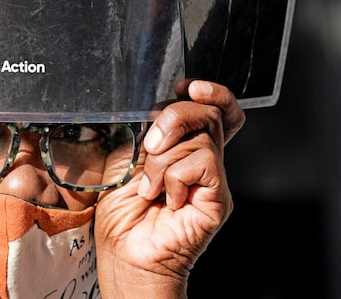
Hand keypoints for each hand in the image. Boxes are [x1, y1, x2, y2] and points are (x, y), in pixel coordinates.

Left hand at [94, 80, 244, 298]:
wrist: (124, 254)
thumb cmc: (122, 214)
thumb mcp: (124, 158)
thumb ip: (144, 131)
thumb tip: (151, 108)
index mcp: (184, 147)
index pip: (214, 109)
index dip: (210, 92)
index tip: (185, 86)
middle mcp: (203, 160)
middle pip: (211, 112)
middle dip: (175, 116)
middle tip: (150, 144)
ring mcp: (213, 180)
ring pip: (201, 138)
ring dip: (162, 159)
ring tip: (149, 187)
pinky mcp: (218, 199)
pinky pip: (204, 162)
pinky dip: (174, 176)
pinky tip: (165, 197)